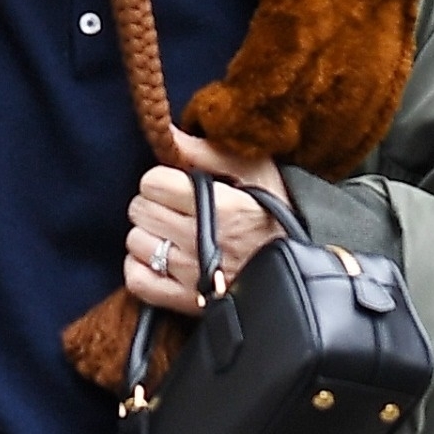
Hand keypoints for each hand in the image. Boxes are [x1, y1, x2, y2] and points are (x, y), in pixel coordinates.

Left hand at [125, 127, 285, 315]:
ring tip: (170, 235)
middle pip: (141, 210)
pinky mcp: (183, 301)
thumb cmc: (277, 217)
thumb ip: (210, 151)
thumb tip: (171, 132)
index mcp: (219, 205)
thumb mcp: (258, 173)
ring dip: (149, 235)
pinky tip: (158, 260)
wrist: (297, 275)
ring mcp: (189, 273)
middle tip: (173, 209)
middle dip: (153, 204)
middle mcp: (200, 239)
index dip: (161, 180)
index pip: (153, 182)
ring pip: (136, 242)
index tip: (174, 185)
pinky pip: (137, 280)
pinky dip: (140, 268)